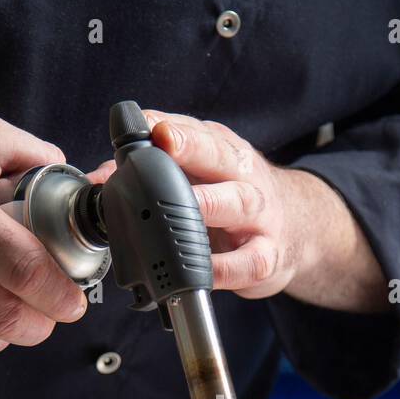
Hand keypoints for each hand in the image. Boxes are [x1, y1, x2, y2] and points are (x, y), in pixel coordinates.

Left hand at [88, 109, 385, 309]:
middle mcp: (243, 176)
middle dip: (189, 148)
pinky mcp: (266, 257)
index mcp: (222, 151)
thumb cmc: (235, 198)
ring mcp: (259, 217)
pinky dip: (219, 269)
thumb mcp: (202, 176)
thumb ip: (153, 173)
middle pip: (217, 156)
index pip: (194, 131)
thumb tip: (101, 177)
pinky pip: (244, 263)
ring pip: (236, 204)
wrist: (298, 229)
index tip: (144, 126)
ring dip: (205, 206)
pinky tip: (199, 272)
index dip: (166, 126)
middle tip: (162, 145)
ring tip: (177, 213)